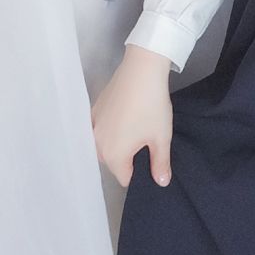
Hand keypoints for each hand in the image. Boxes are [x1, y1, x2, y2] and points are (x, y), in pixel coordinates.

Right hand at [90, 43, 173, 188]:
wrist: (141, 71)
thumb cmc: (152, 107)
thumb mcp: (161, 138)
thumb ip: (160, 163)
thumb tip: (161, 183)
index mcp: (113, 155)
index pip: (124, 178)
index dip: (140, 172)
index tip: (151, 158)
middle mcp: (97, 144)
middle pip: (112, 162)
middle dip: (127, 158)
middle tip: (146, 142)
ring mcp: (93, 126)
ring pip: (105, 145)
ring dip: (118, 143)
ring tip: (136, 128)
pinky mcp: (93, 110)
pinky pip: (100, 129)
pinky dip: (110, 128)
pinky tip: (125, 116)